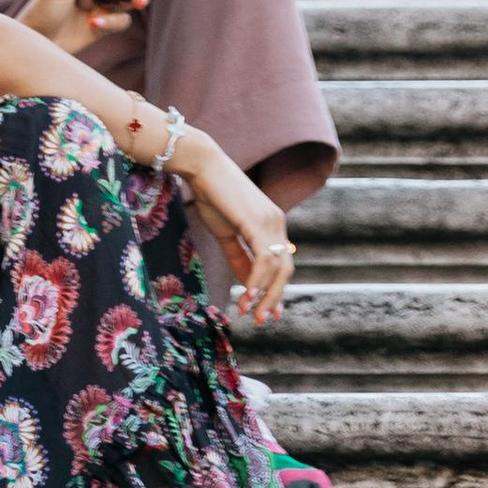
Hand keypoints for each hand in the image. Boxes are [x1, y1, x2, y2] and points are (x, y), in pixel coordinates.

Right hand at [173, 127, 295, 329]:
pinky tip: (246, 296)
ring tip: (249, 312)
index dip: (276, 290)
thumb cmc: (212, 195)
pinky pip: (264, 260)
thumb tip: (247, 285)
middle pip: (285, 269)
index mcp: (272, 224)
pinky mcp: (259, 222)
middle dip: (274, 298)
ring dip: (264, 295)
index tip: (270, 313)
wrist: (202, 166)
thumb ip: (239, 257)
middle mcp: (278, 223)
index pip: (282, 263)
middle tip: (262, 320)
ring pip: (277, 268)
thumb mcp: (226, 233)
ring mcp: (271, 221)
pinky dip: (257, 281)